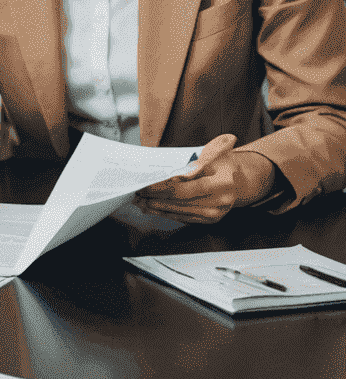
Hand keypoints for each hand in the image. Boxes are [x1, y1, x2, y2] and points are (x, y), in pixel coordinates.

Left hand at [132, 135, 280, 223]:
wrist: (242, 181)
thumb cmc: (226, 165)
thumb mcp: (213, 158)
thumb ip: (193, 166)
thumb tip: (171, 175)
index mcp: (221, 184)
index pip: (182, 189)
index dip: (161, 189)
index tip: (144, 185)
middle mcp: (219, 203)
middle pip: (178, 202)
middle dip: (154, 198)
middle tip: (136, 193)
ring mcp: (214, 214)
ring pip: (179, 212)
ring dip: (156, 208)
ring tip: (139, 202)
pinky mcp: (209, 220)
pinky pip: (184, 218)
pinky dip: (166, 213)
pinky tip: (153, 209)